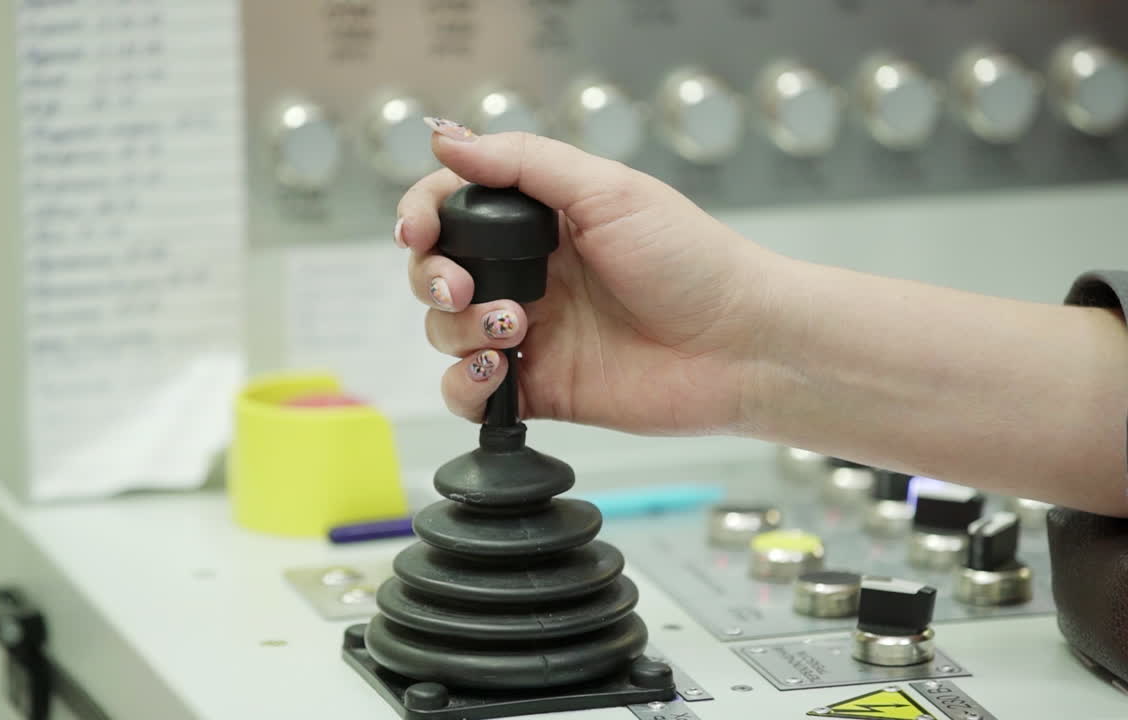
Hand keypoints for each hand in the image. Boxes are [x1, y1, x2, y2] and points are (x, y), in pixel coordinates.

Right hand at [396, 120, 778, 434]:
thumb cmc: (693, 262)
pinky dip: (465, 386)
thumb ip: (523, 164)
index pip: (453, 208)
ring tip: (514, 330)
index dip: (421, 216)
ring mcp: (532, 334)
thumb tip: (448, 140)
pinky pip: (469, 393)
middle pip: (436, 273)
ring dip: (460, 331)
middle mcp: (530, 275)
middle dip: (434, 280)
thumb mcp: (609, 190)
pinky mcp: (539, 389)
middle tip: (464, 289)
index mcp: (542, 222)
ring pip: (446, 333)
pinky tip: (498, 374)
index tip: (418, 231)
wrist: (740, 345)